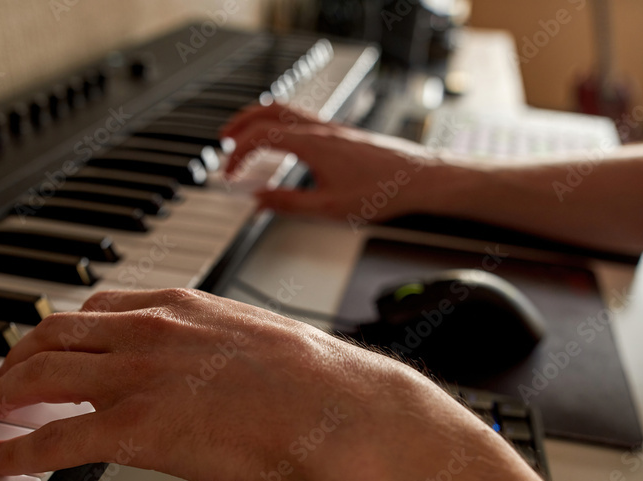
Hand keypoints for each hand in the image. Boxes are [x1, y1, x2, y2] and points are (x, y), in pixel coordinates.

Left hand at [0, 288, 427, 480]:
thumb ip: (219, 344)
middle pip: (53, 334)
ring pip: (40, 376)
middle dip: (18, 358)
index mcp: (181, 306)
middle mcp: (148, 331)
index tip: (52, 344)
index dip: (62, 330)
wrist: (335, 409)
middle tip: (5, 379)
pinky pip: (53, 437)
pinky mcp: (133, 429)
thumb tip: (214, 367)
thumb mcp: (259, 338)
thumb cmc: (316, 382)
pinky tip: (1, 460)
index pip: (98, 307)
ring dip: (5, 395)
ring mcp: (136, 377)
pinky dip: (16, 450)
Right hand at [221, 104, 444, 221]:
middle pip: (267, 111)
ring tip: (245, 135)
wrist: (419, 178)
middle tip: (223, 142)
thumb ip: (289, 204)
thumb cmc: (383, 192)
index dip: (237, 153)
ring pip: (285, 109)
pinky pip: (302, 116)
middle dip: (239, 125)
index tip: (229, 173)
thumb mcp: (330, 208)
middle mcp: (320, 129)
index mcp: (312, 144)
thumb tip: (259, 201)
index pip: (260, 136)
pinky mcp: (341, 132)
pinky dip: (280, 121)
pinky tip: (282, 140)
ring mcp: (332, 127)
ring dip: (259, 118)